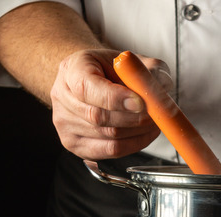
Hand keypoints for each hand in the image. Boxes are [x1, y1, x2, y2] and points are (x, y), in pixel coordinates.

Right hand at [50, 49, 172, 159]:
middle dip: (134, 119)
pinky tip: (144, 133)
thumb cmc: (111, 69)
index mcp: (71, 69)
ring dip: (137, 132)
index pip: (87, 88)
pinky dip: (133, 144)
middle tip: (155, 114)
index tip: (141, 102)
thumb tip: (159, 90)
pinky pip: (109, 151)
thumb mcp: (131, 60)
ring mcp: (64, 123)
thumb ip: (147, 69)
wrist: (93, 80)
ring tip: (153, 121)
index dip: (116, 98)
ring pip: (107, 136)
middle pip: (98, 117)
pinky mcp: (73, 144)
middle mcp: (62, 96)